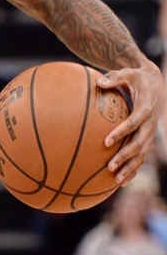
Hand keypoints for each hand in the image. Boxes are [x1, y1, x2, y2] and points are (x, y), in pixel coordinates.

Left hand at [98, 60, 163, 184]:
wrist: (156, 83)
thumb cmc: (137, 78)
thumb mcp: (127, 73)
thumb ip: (114, 77)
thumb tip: (99, 81)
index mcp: (146, 108)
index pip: (134, 122)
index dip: (121, 132)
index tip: (106, 142)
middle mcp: (150, 123)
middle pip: (140, 143)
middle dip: (126, 156)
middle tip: (109, 166)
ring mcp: (151, 132)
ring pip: (142, 153)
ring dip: (130, 167)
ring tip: (115, 180)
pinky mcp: (148, 137)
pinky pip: (142, 155)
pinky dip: (134, 168)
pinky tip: (122, 181)